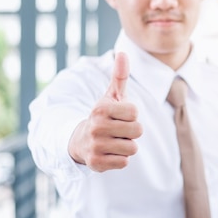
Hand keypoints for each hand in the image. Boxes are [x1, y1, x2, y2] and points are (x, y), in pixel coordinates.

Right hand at [68, 52, 142, 170]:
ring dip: (127, 145)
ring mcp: (95, 146)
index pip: (135, 113)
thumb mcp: (111, 96)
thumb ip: (119, 76)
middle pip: (137, 131)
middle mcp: (96, 127)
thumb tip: (123, 53)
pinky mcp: (96, 163)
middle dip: (132, 131)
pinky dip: (120, 159)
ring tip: (114, 141)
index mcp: (101, 109)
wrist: (80, 141)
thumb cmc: (103, 116)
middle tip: (118, 130)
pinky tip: (109, 152)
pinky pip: (124, 162)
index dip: (132, 115)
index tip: (120, 116)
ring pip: (132, 148)